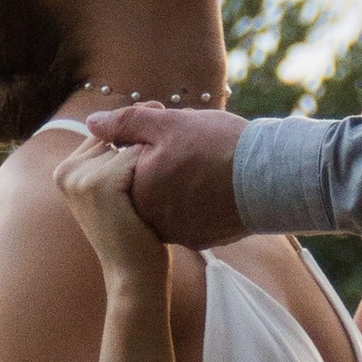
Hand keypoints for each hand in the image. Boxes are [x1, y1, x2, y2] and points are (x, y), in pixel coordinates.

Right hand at [52, 133, 168, 287]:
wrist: (134, 276)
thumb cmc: (136, 234)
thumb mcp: (122, 191)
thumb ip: (118, 157)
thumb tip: (148, 109)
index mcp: (66, 170)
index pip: (106, 132)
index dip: (135, 137)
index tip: (158, 147)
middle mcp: (65, 171)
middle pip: (117, 134)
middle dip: (144, 146)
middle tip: (154, 185)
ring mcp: (78, 177)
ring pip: (128, 145)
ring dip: (150, 162)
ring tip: (155, 195)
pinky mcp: (96, 184)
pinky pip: (136, 156)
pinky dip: (153, 172)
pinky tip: (154, 199)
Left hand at [82, 103, 248, 247]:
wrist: (270, 180)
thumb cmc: (219, 146)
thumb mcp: (168, 123)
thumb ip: (125, 123)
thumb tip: (91, 122)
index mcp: (136, 191)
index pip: (125, 161)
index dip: (146, 139)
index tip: (174, 134)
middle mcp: (150, 219)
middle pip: (144, 182)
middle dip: (158, 161)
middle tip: (190, 148)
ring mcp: (175, 232)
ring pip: (165, 199)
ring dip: (177, 181)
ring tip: (204, 163)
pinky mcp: (198, 238)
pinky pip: (187, 215)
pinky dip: (195, 199)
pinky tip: (214, 183)